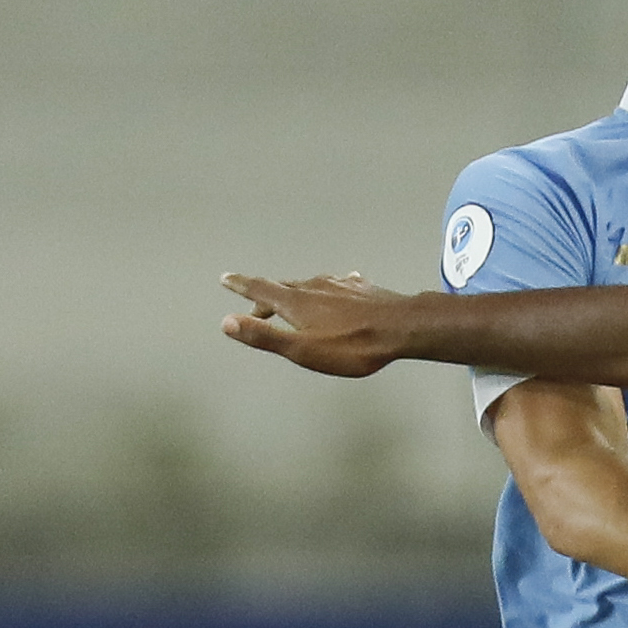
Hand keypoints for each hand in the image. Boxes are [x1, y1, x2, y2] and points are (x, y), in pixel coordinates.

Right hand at [222, 271, 409, 376]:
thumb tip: (227, 322)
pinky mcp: (361, 288)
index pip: (260, 289)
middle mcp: (314, 287)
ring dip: (296, 291)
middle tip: (256, 303)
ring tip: (291, 297)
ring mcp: (340, 285)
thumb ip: (265, 336)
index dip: (241, 285)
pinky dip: (329, 287)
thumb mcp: (303, 349)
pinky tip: (339, 285)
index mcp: (296, 302)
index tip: (226, 278)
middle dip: (267, 295)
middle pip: (284, 288)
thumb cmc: (352, 346)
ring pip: (310, 284)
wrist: (401, 328)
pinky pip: (338, 284)